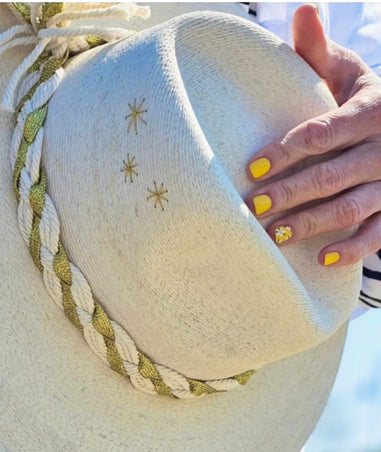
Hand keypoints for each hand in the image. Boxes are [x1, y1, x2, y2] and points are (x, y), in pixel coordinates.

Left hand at [246, 3, 380, 266]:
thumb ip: (321, 51)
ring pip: (353, 206)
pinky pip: (379, 233)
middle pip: (333, 174)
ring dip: (313, 223)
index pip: (325, 132)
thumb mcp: (348, 71)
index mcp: (372, 109)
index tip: (253, 167)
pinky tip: (321, 258)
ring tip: (275, 235)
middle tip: (252, 206)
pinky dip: (353, 248)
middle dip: (291, 192)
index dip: (289, 150)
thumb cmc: (364, 97)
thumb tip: (303, 10)